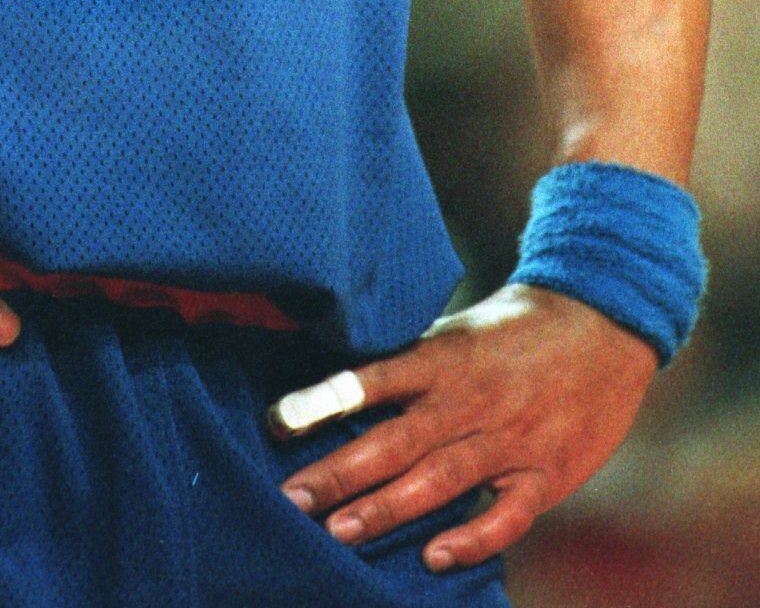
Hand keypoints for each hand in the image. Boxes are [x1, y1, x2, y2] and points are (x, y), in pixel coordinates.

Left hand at [270, 284, 657, 570]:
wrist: (602, 323)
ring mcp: (510, 438)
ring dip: (387, 508)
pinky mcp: (547, 473)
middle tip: (291, 499)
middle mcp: (470, 399)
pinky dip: (472, 537)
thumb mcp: (456, 332)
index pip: (373, 380)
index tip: (278, 423)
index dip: (325, 401)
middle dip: (340, 471)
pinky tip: (434, 557)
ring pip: (441, 479)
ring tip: (338, 530)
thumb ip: (409, 365)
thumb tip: (339, 391)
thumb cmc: (512, 331)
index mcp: (442, 357)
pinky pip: (507, 513)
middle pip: (396, 440)